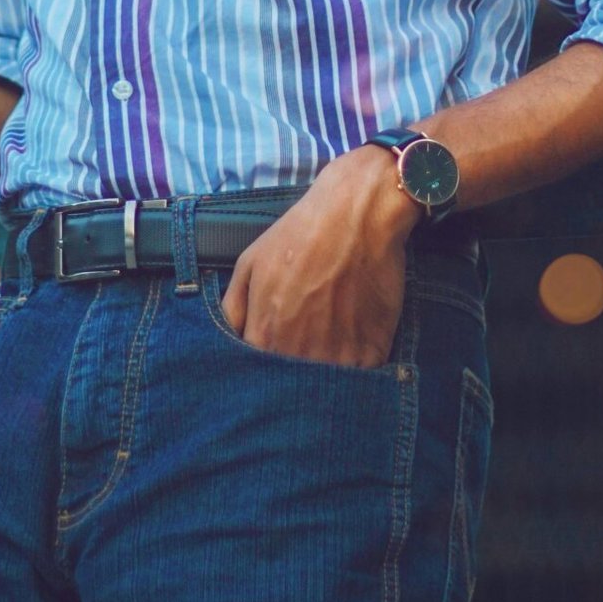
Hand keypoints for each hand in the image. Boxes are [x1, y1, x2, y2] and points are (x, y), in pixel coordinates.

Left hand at [220, 147, 421, 367]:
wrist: (357, 211)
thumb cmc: (300, 233)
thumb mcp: (250, 263)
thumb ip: (233, 310)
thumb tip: (229, 344)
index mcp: (265, 335)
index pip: (257, 379)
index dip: (262, 376)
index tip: (271, 366)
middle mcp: (299, 352)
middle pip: (292, 390)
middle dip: (292, 385)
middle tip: (301, 362)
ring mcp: (338, 354)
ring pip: (326, 389)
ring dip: (325, 383)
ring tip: (327, 359)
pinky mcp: (373, 349)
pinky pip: (361, 379)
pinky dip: (356, 371)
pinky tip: (353, 350)